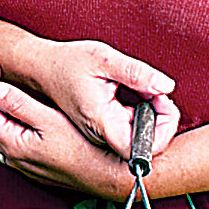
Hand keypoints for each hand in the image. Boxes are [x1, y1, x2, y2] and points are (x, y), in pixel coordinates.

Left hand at [0, 61, 136, 196]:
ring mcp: (23, 165)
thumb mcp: (52, 121)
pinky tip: (16, 114)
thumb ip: (19, 104)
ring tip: (1, 89)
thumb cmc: (87, 150)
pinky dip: (2, 125)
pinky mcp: (34, 167)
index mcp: (13, 145)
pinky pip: (5, 145)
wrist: (111, 177)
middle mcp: (13, 158)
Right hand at [24, 38, 179, 167]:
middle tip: (157, 90)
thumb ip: (136, 72)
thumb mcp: (103, 58)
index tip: (163, 101)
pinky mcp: (106, 127)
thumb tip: (166, 86)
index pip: (140, 149)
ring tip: (147, 87)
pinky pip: (132, 126)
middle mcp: (102, 134)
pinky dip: (143, 110)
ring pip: (141, 135)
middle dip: (162, 117)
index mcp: (101, 122)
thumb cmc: (67, 62)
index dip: (162, 132)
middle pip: (147, 143)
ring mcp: (103, 133)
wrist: (41, 67)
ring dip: (154, 112)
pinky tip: (136, 91)